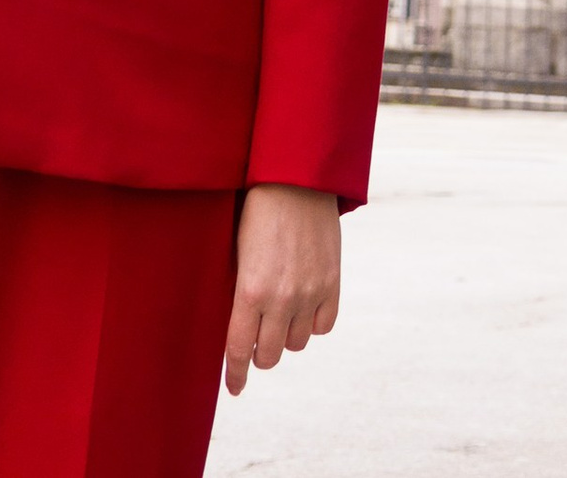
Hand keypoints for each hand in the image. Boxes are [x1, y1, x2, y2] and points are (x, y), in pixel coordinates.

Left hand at [222, 184, 340, 393]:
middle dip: (260, 352)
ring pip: (296, 343)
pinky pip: (323, 326)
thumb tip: (238, 328)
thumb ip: (240, 292)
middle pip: (269, 355)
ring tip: (282, 312)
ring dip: (287, 335)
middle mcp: (280, 298)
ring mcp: (309, 292)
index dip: (235, 375)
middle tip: (258, 338)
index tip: (235, 388)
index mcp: (249, 290)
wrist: (296, 179)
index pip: (239, 349)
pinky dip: (313, 323)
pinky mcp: (332, 283)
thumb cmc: (257, 212)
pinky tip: (305, 307)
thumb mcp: (238, 253)